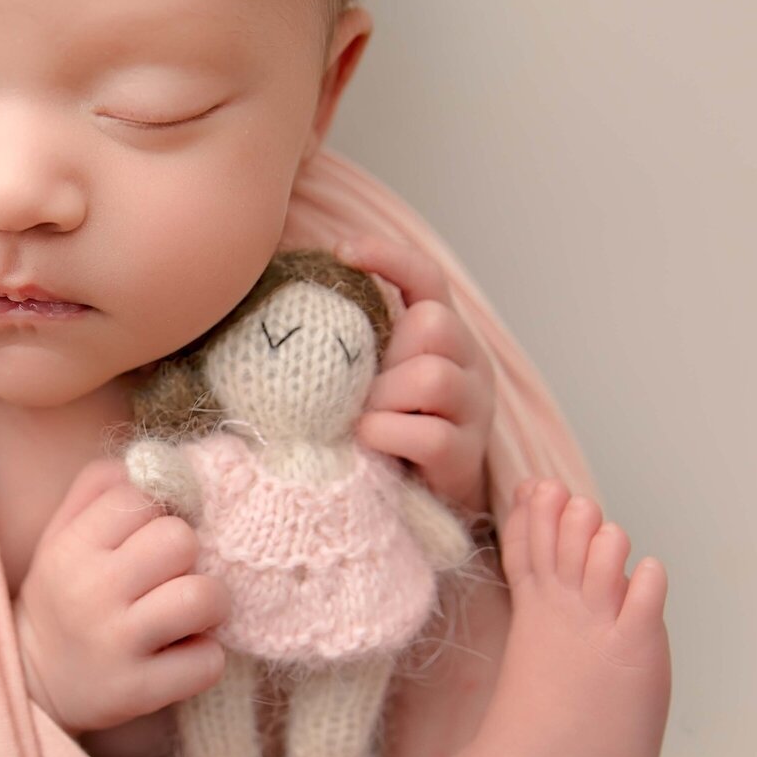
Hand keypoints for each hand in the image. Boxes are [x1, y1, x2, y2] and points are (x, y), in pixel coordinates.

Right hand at [14, 457, 230, 735]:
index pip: (141, 495)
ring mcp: (116, 644)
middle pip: (179, 539)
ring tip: (190, 613)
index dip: (163, 508)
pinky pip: (208, 660)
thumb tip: (161, 456)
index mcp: (71, 547)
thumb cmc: (65, 596)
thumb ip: (100, 487)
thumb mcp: (62, 534)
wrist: (34, 683)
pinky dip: (205, 656)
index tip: (155, 532)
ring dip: (210, 603)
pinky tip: (182, 654)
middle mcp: (90, 592)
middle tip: (175, 575)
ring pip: (202, 596)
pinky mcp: (139, 691)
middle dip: (190, 554)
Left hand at [333, 232, 495, 514]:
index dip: (389, 257)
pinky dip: (388, 436)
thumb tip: (282, 304)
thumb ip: (350, 347)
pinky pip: (430, 434)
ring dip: (384, 399)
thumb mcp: (365, 379)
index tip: (342, 250)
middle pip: (434, 324)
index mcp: (443, 336)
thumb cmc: (381, 433)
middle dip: (388, 354)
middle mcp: (469, 363)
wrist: (416, 506)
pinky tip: (370, 445)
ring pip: (432, 377)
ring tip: (363, 422)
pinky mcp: (467, 456)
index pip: (427, 278)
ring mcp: (475, 410)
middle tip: (362, 389)